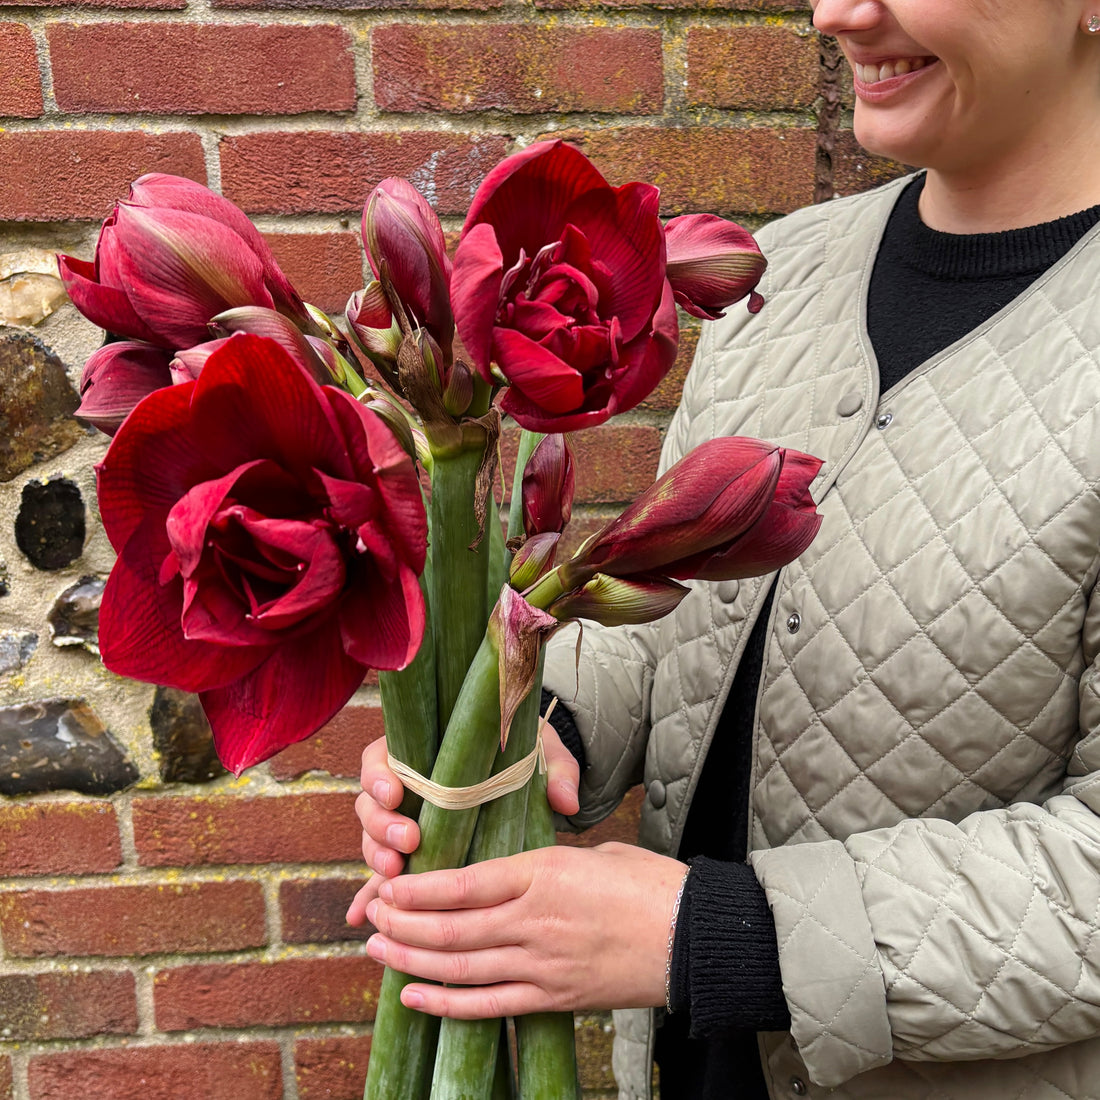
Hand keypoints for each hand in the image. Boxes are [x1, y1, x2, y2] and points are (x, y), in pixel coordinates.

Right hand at [346, 725, 582, 926]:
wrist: (531, 773)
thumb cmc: (529, 755)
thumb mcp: (543, 753)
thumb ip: (556, 771)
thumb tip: (566, 802)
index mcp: (426, 752)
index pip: (383, 758)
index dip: (380, 776)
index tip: (397, 793)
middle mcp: (407, 787)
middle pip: (370, 804)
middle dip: (381, 826)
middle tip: (408, 842)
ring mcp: (405, 823)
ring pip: (373, 840)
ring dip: (377, 858)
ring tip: (395, 874)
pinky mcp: (413, 857)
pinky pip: (383, 877)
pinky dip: (368, 896)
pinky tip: (359, 919)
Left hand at [360, 841, 687, 1018]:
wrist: (694, 936)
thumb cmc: (649, 883)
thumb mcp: (592, 852)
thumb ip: (546, 861)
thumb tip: (515, 867)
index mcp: (544, 872)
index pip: (465, 882)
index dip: (419, 888)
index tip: (389, 884)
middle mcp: (535, 920)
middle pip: (453, 927)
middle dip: (403, 923)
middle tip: (370, 915)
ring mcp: (542, 964)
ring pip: (462, 967)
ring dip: (412, 959)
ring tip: (376, 949)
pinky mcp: (554, 997)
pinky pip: (490, 1005)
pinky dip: (447, 1005)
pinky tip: (415, 996)